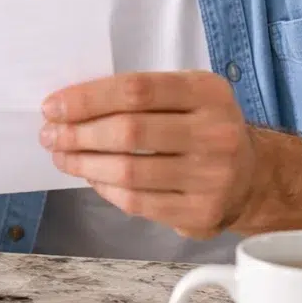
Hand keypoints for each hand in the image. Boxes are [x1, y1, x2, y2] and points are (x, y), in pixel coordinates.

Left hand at [39, 71, 258, 239]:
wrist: (251, 176)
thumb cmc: (201, 127)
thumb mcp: (186, 95)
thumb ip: (140, 95)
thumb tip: (70, 106)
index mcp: (208, 92)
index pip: (136, 90)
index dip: (88, 98)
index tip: (53, 106)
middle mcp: (216, 132)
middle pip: (129, 131)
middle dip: (78, 133)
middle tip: (50, 135)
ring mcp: (211, 176)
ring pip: (129, 171)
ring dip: (84, 163)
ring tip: (62, 156)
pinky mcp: (201, 212)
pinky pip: (137, 201)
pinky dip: (105, 188)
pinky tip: (91, 177)